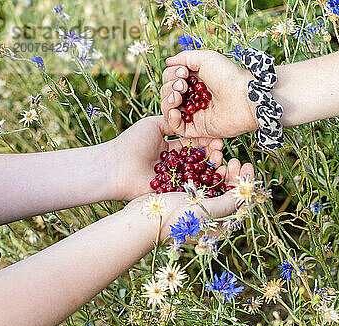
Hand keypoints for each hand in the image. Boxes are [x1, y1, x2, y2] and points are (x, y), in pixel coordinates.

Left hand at [107, 115, 223, 200]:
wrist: (117, 167)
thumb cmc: (132, 143)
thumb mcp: (153, 125)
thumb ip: (171, 122)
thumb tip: (189, 120)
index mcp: (168, 149)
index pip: (192, 144)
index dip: (205, 140)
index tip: (217, 137)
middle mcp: (173, 164)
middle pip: (198, 159)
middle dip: (211, 153)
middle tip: (220, 148)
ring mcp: (174, 179)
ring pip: (197, 173)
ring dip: (210, 166)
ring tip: (218, 159)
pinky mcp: (173, 192)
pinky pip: (191, 187)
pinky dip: (204, 181)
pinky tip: (214, 174)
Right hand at [126, 158, 254, 239]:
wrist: (141, 220)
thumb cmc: (175, 218)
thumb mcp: (208, 210)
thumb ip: (230, 201)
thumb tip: (248, 190)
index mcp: (219, 225)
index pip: (240, 201)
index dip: (246, 181)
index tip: (247, 164)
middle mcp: (210, 217)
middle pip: (228, 192)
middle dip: (232, 174)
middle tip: (233, 159)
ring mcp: (196, 208)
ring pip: (214, 185)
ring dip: (218, 169)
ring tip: (219, 156)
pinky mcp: (182, 199)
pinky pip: (198, 182)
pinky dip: (203, 169)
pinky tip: (203, 159)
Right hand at [161, 50, 257, 138]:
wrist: (245, 97)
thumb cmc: (229, 75)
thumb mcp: (206, 58)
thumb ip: (184, 57)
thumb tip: (168, 62)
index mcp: (196, 81)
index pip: (172, 80)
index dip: (172, 75)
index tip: (183, 73)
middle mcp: (194, 97)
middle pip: (169, 94)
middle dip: (170, 87)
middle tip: (183, 85)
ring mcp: (196, 114)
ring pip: (170, 110)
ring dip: (168, 101)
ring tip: (178, 96)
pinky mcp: (198, 129)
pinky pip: (177, 127)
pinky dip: (171, 118)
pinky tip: (174, 110)